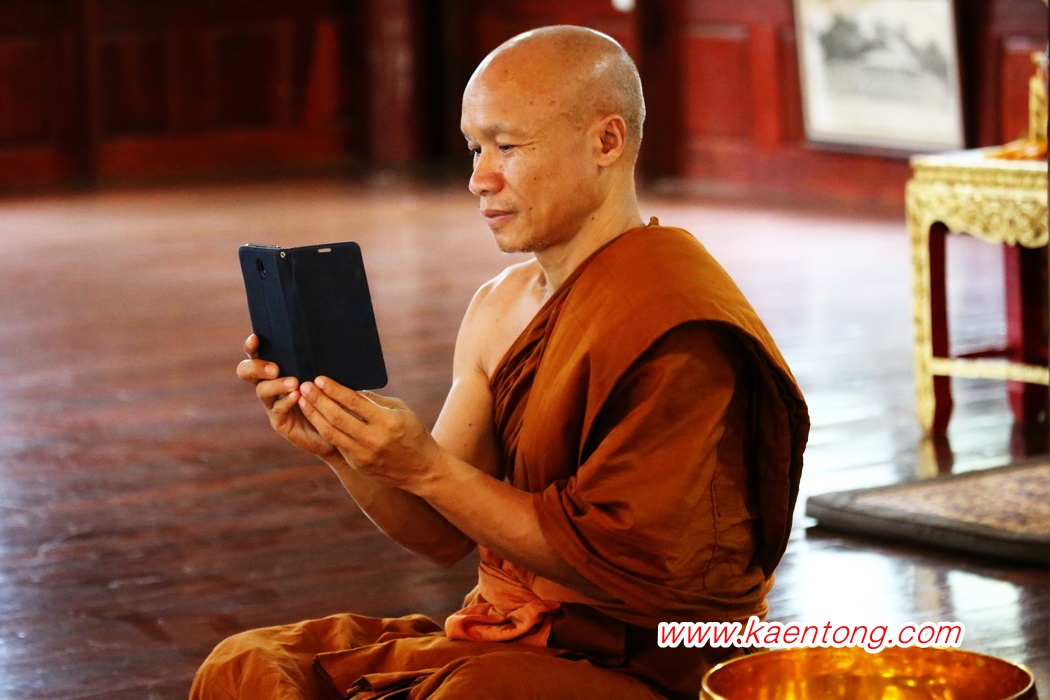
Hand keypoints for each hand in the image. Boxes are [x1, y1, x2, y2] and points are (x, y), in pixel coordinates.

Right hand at [235, 334, 336, 458]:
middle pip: (246, 371)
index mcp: (274, 368)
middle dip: (256, 367)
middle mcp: (268, 383)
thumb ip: (315, 357)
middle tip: (274, 369)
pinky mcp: (279, 420)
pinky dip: (286, 401)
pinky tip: (297, 396)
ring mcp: (271, 403)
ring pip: (262, 390)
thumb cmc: (328, 391)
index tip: (255, 338)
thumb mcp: (321, 371)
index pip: (256, 354)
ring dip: (277, 385)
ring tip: (294, 383)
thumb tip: (321, 335)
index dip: (251, 346)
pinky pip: (277, 409)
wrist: (336, 424)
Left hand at [297, 376, 442, 490]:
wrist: (422, 469)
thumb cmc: (412, 433)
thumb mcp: (400, 410)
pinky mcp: (358, 464)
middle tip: (304, 386)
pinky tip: (315, 418)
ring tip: (302, 400)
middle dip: (318, 400)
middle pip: (337, 417)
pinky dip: (324, 429)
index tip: (320, 378)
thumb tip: (349, 389)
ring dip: (314, 415)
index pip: (354, 401)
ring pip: (330, 432)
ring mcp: (363, 455)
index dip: (334, 389)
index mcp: (387, 421)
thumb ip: (374, 401)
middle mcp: (373, 439)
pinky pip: (337, 443)